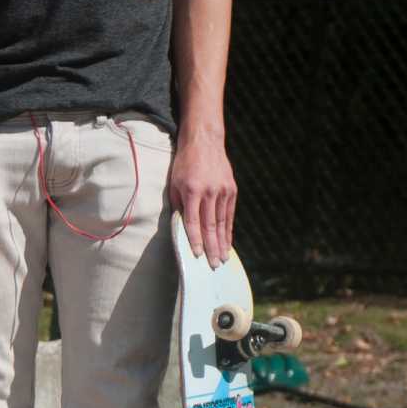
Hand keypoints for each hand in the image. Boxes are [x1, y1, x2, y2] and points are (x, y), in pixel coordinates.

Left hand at [168, 130, 235, 267]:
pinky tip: (227, 243)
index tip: (197, 255)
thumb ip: (178, 205)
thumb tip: (181, 227)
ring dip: (222, 243)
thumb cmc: (184, 164)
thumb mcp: (174, 183)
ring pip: (222, 222)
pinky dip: (228, 230)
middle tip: (213, 265)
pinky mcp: (231, 190)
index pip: (193, 221)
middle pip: (211, 225)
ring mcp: (223, 191)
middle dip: (211, 247)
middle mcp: (210, 192)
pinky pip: (229, 214)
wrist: (204, 142)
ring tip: (222, 259)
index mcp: (192, 190)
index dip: (195, 239)